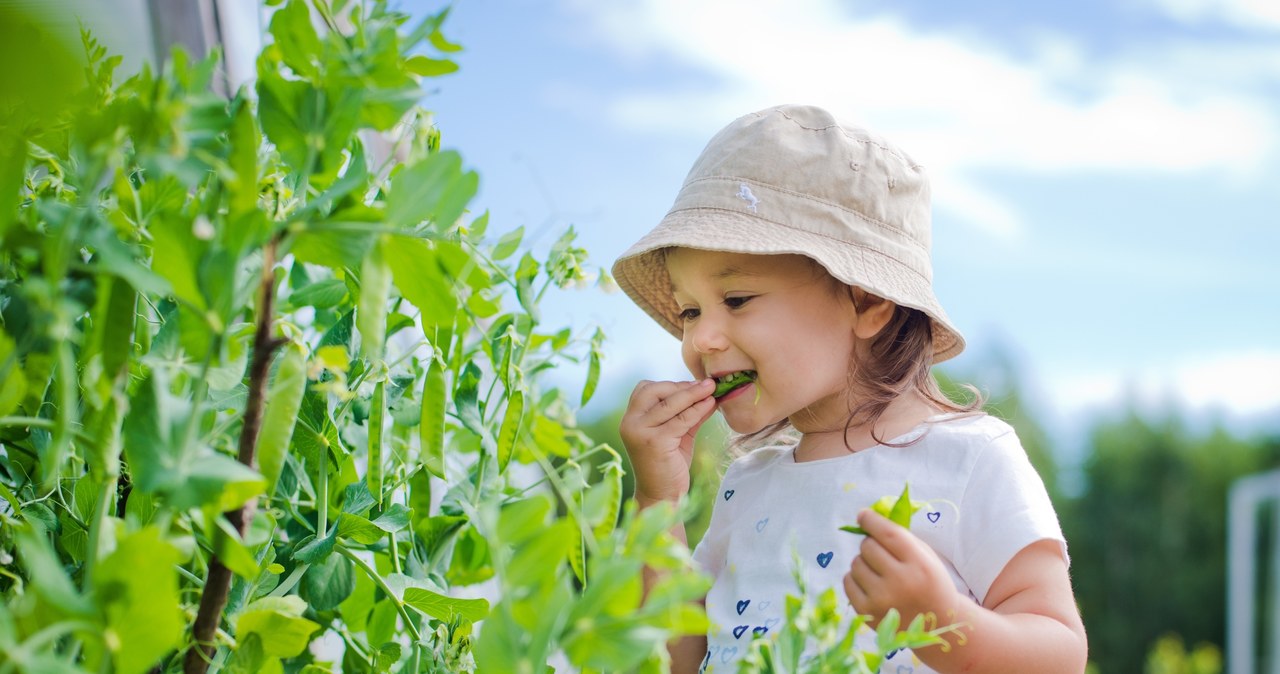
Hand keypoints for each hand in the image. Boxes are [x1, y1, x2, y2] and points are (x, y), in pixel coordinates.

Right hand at [619, 378, 716, 504]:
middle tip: (707, 384)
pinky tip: (710, 405)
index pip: (645, 389)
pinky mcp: (655, 442)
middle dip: (682, 386)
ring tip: (712, 390)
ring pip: (671, 403)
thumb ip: (687, 414)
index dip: (670, 384)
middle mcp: (630, 423)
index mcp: (630, 419)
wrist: (661, 497)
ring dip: (694, 394)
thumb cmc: (667, 465)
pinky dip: (698, 409)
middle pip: (655, 391)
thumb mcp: (676, 434)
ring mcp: (641, 432)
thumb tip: (707, 394)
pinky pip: (681, 419)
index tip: (693, 385)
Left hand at [843, 509, 959, 625]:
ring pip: (855, 563)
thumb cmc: (930, 583)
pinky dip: (856, 578)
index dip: (871, 520)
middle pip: (867, 546)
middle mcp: (900, 582)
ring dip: (864, 562)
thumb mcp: (926, 557)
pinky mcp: (867, 612)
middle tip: (882, 554)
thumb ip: (901, 537)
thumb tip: (866, 517)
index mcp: (919, 564)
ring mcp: (882, 599)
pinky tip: (871, 585)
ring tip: (880, 572)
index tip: (863, 515)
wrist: (937, 624)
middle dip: (871, 544)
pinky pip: (847, 581)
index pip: (888, 533)